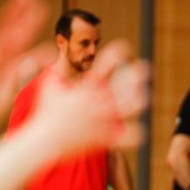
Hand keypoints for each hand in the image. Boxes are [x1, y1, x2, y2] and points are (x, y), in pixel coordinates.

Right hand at [30, 40, 149, 156]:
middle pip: (121, 87)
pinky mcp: (103, 138)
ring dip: (138, 101)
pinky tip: (142, 130)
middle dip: (135, 77)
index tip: (125, 47)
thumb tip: (50, 49)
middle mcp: (95, 103)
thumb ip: (51, 68)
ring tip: (145, 96)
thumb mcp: (47, 86)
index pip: (102, 68)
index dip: (115, 54)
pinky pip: (125, 137)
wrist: (44, 141)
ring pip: (127, 109)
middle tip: (145, 69)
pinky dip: (135, 134)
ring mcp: (100, 121)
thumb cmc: (46, 113)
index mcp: (84, 90)